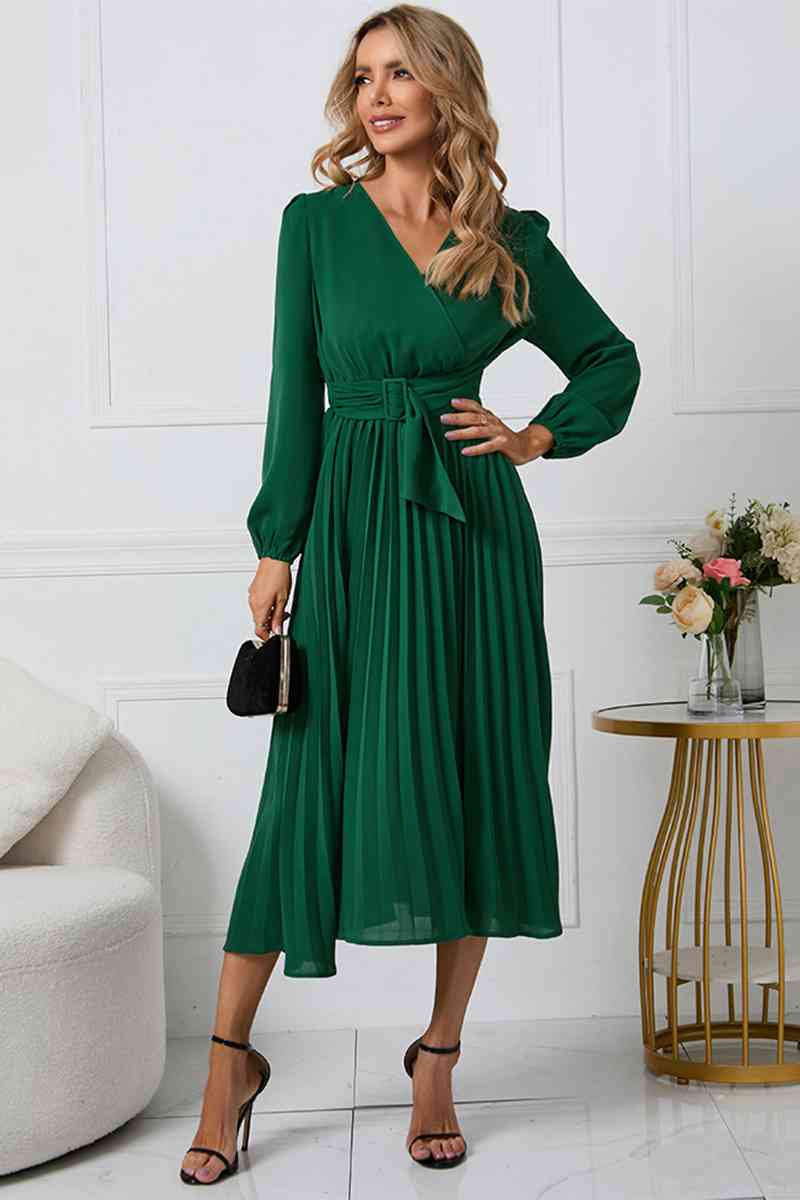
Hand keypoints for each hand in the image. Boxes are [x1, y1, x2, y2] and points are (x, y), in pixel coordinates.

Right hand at [248, 557, 291, 636]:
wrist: (275, 558)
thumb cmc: (279, 575)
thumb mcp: (283, 600)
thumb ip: (278, 617)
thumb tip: (277, 630)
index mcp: (260, 607)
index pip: (259, 629)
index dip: (267, 636)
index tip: (275, 636)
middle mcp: (253, 602)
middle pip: (259, 621)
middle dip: (271, 623)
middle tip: (283, 618)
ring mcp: (252, 596)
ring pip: (259, 613)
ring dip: (269, 614)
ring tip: (281, 607)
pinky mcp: (253, 590)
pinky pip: (258, 604)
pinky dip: (266, 606)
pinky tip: (275, 599)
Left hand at [440, 398, 554, 464]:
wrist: (525, 447)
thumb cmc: (503, 438)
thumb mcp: (491, 428)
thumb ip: (477, 424)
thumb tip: (455, 423)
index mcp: (489, 417)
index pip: (476, 406)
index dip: (464, 403)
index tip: (451, 401)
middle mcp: (493, 422)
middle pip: (474, 417)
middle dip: (457, 417)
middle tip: (443, 419)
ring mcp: (499, 433)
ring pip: (478, 431)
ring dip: (462, 433)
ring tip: (448, 435)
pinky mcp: (503, 444)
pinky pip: (488, 446)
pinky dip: (475, 449)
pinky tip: (464, 451)